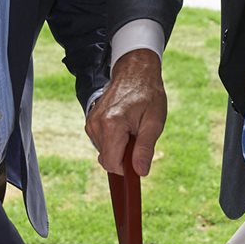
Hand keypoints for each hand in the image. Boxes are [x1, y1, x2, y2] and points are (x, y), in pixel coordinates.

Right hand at [85, 48, 166, 175]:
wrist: (135, 72)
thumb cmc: (148, 95)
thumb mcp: (154, 122)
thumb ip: (145, 148)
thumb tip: (140, 172)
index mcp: (111, 126)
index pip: (112, 164)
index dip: (127, 168)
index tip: (139, 158)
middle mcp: (96, 125)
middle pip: (107, 160)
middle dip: (124, 156)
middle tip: (138, 137)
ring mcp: (91, 122)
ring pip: (104, 152)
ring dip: (119, 147)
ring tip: (131, 128)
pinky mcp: (90, 121)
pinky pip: (101, 143)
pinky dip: (113, 140)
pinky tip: (123, 125)